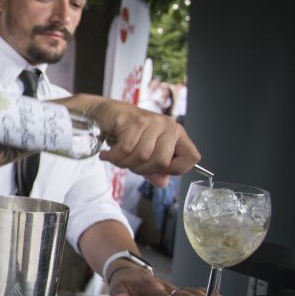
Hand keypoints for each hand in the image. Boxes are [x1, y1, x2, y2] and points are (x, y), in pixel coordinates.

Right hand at [71, 95, 199, 186]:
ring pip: (142, 156)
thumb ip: (154, 170)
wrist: (104, 112)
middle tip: (127, 162)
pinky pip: (127, 149)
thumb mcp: (143, 153)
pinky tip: (106, 154)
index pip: (192, 158)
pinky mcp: (135, 121)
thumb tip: (162, 183)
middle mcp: (169, 126)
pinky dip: (113, 156)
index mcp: (176, 134)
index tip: (158, 168)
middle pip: (161, 162)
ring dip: (123, 162)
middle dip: (140, 169)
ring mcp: (152, 122)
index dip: (175, 169)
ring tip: (115, 157)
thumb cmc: (125, 133)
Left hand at [108, 264, 229, 295]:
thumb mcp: (118, 288)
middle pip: (186, 295)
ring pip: (195, 294)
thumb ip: (119, 294)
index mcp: (151, 288)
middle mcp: (166, 287)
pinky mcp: (180, 291)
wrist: (130, 273)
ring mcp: (174, 288)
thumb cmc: (125, 283)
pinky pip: (198, 292)